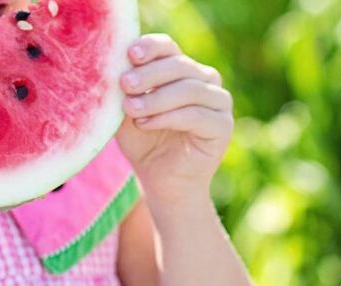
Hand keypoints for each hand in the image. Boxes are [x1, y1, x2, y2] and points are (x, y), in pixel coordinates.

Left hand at [116, 34, 233, 204]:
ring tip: (131, 109)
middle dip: (149, 74)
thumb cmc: (144, 146)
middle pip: (180, 65)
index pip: (169, 49)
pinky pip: (196, 114)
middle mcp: (205, 82)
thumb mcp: (128, 115)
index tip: (130, 54)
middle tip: (125, 84)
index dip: (151, 48)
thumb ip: (126, 92)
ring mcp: (218, 103)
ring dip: (156, 98)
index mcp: (183, 72)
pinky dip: (168, 117)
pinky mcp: (223, 126)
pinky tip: (145, 124)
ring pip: (189, 89)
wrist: (162, 183)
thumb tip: (117, 68)